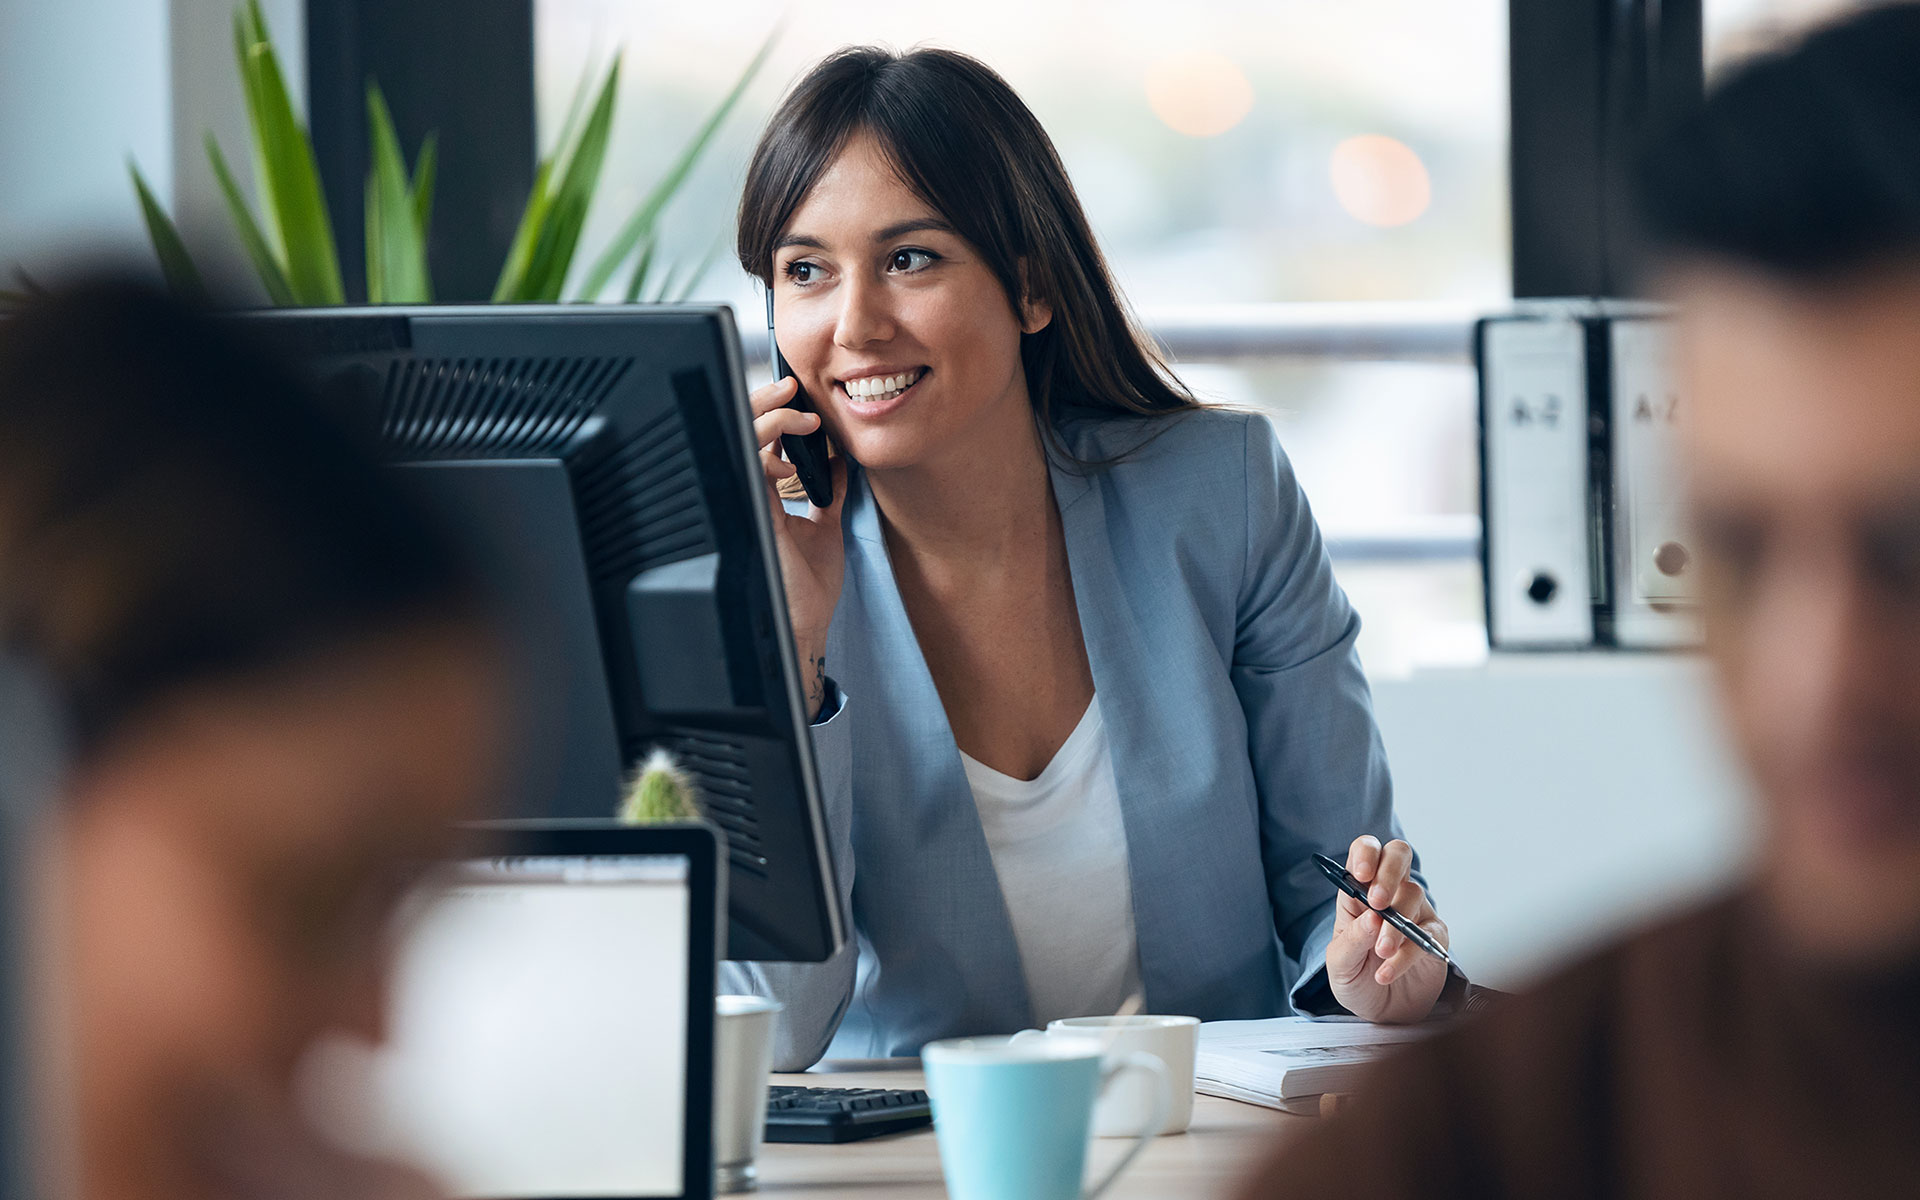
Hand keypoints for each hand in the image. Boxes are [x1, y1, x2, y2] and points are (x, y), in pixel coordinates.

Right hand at [750, 375, 847, 715]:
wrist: (801, 625)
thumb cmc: (807, 585)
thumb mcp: (825, 527)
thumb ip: (828, 493)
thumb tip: (839, 461)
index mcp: (765, 496)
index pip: (759, 441)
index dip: (772, 413)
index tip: (796, 396)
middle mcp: (752, 497)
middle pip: (741, 432)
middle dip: (763, 402)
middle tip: (790, 387)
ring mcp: (749, 504)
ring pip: (741, 442)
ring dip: (770, 420)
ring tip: (803, 418)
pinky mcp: (754, 515)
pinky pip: (751, 469)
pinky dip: (770, 453)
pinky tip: (791, 459)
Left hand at [1324, 835, 1448, 1023]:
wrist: (1381, 1011)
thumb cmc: (1355, 977)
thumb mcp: (1340, 963)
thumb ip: (1352, 940)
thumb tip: (1371, 918)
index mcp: (1358, 890)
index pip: (1365, 851)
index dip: (1366, 854)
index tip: (1361, 875)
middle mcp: (1389, 892)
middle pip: (1398, 855)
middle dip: (1388, 873)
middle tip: (1378, 903)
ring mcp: (1414, 911)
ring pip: (1413, 893)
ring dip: (1395, 924)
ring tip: (1380, 953)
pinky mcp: (1434, 935)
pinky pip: (1426, 933)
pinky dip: (1406, 954)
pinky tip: (1387, 972)